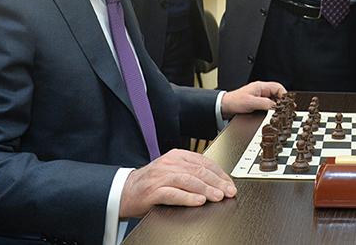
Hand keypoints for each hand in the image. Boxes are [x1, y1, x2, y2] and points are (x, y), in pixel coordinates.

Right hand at [119, 149, 235, 217]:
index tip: (230, 184)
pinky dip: (188, 197)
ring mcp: (161, 176)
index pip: (204, 162)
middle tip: (229, 191)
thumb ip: (191, 172)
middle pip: (199, 171)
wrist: (125, 190)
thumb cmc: (152, 183)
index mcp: (177, 156)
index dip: (220, 174)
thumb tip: (217, 182)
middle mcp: (170, 164)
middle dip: (217, 182)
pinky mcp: (153, 191)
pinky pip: (173, 193)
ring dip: (206, 189)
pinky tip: (199, 201)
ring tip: (218, 196)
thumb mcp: (173, 171)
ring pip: (188, 180)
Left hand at [221, 80, 285, 117]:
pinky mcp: (257, 104)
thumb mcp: (251, 103)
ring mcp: (259, 97)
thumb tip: (276, 106)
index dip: (284, 95)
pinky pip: (268, 105)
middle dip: (281, 102)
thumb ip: (265, 104)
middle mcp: (261, 91)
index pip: (278, 88)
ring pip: (273, 100)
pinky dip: (270, 109)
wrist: (224, 107)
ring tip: (277, 112)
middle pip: (277, 94)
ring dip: (275, 106)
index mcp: (261, 86)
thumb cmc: (234, 102)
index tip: (286, 104)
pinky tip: (270, 114)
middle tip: (284, 109)